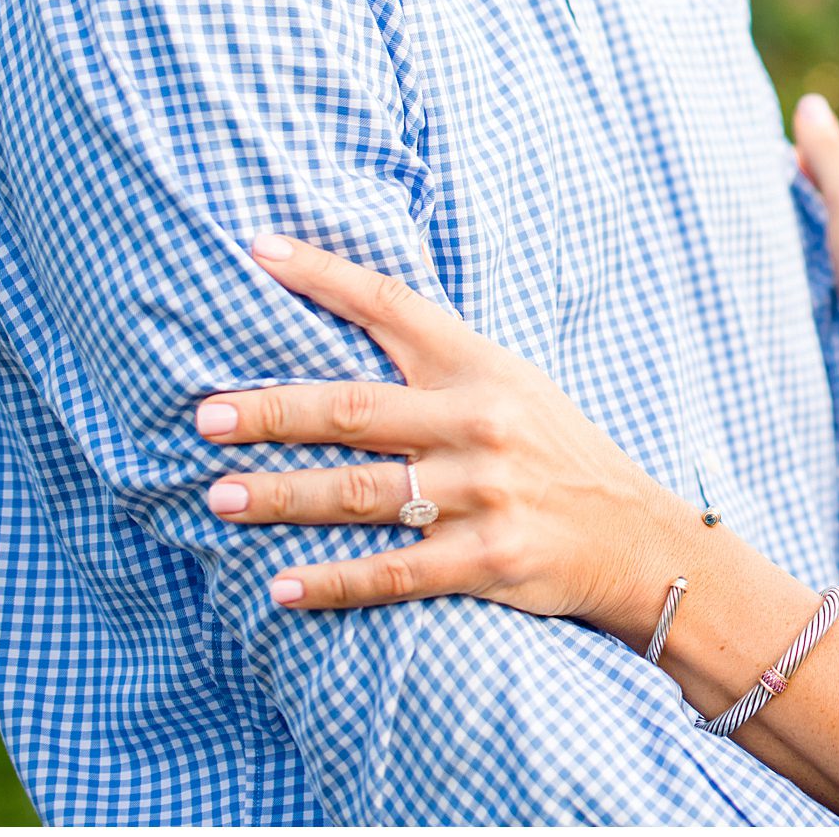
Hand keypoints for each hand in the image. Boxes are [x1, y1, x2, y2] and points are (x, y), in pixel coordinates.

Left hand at [196, 232, 689, 640]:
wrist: (630, 531)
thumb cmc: (554, 450)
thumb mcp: (511, 385)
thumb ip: (438, 367)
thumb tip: (342, 338)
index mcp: (480, 368)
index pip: (391, 306)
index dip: (323, 276)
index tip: (258, 251)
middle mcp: (478, 422)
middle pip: (355, 409)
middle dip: (274, 410)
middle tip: (208, 416)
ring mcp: (480, 492)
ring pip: (359, 492)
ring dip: (282, 495)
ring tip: (220, 496)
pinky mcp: (482, 559)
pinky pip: (390, 574)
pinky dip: (331, 582)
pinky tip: (278, 586)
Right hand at [792, 94, 838, 386]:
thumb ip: (829, 154)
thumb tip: (810, 103)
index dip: (814, 161)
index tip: (773, 165)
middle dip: (809, 200)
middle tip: (764, 199)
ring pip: (837, 237)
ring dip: (807, 237)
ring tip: (769, 233)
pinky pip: (835, 270)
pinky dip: (812, 268)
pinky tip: (785, 270)